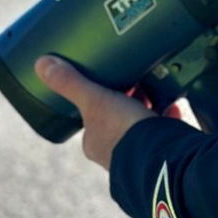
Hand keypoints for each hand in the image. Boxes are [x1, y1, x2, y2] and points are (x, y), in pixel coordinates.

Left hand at [35, 56, 165, 169]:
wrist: (160, 154)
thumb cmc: (122, 130)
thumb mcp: (95, 100)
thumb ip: (72, 83)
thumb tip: (41, 64)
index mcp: (95, 142)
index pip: (94, 118)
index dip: (102, 99)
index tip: (113, 82)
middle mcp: (115, 152)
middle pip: (119, 121)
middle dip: (129, 103)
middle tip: (140, 82)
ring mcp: (140, 152)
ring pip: (142, 126)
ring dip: (149, 110)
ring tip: (159, 90)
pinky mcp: (163, 151)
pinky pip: (165, 130)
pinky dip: (169, 117)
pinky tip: (175, 105)